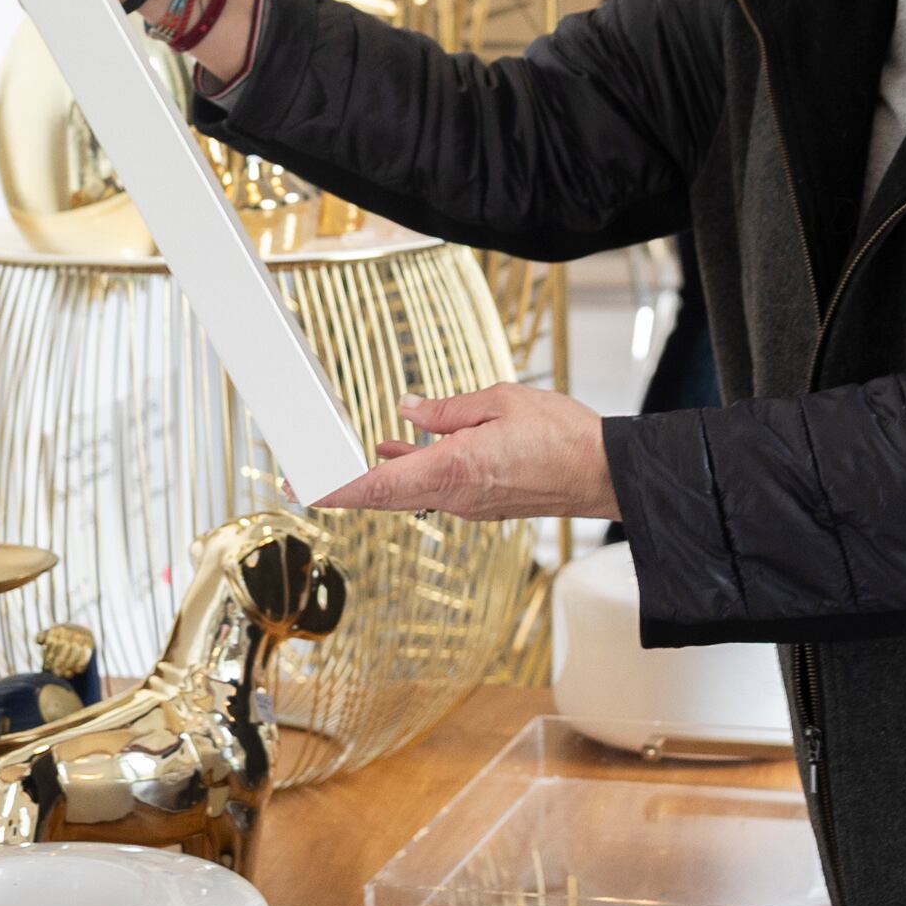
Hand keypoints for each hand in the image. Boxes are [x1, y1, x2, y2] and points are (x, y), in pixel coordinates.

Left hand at [317, 383, 616, 522]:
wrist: (604, 473)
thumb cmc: (562, 437)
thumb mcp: (500, 401)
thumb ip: (447, 410)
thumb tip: (408, 410)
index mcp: (454, 470)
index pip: (378, 486)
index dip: (334, 489)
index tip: (302, 488)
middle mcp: (455, 496)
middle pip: (383, 496)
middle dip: (341, 485)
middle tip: (302, 476)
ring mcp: (468, 505)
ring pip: (407, 492)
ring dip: (376, 476)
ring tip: (345, 455)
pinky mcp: (482, 502)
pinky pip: (433, 489)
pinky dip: (408, 471)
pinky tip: (398, 449)